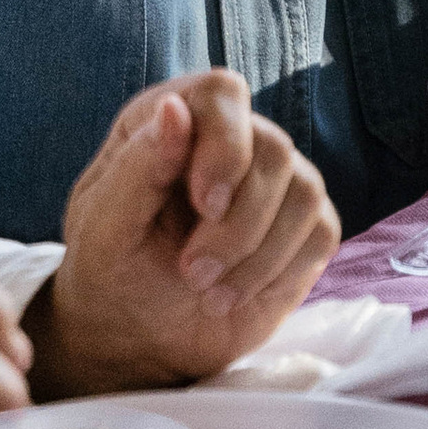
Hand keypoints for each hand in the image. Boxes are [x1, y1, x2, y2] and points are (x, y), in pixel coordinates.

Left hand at [32, 73, 339, 395]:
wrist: (137, 334)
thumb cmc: (110, 270)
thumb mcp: (105, 225)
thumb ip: (138, 165)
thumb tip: (174, 107)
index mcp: (169, 121)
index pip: (222, 94)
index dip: (225, 145)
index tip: (204, 205)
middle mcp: (228, 140)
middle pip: (273, 148)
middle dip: (238, 223)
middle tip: (191, 272)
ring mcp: (271, 182)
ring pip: (305, 191)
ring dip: (257, 254)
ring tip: (207, 292)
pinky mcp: (301, 227)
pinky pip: (322, 232)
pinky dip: (280, 272)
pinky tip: (234, 296)